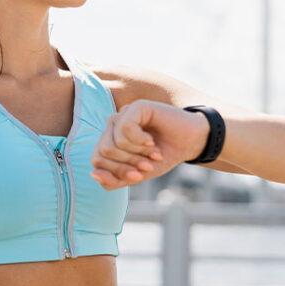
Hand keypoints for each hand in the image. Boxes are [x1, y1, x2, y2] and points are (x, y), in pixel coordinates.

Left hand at [90, 100, 207, 189]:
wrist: (191, 142)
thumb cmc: (165, 155)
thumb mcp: (138, 174)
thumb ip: (114, 179)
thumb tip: (93, 174)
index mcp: (110, 139)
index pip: (97, 160)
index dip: (116, 173)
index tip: (138, 176)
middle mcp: (113, 124)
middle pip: (103, 152)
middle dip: (127, 164)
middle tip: (148, 165)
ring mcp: (124, 114)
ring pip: (113, 143)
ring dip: (137, 154)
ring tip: (153, 153)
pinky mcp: (136, 106)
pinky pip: (126, 129)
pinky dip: (140, 141)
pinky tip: (152, 141)